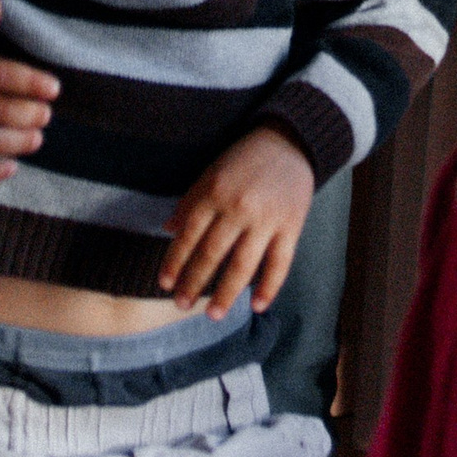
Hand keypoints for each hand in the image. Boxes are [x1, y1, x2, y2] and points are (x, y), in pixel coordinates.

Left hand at [159, 128, 314, 312]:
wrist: (290, 141)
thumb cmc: (245, 159)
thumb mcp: (212, 172)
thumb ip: (191, 201)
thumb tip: (167, 229)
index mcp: (216, 191)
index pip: (190, 234)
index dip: (175, 261)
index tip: (165, 284)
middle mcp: (239, 207)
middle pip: (212, 253)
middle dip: (194, 282)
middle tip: (181, 305)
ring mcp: (266, 219)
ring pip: (243, 265)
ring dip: (226, 294)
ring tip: (212, 315)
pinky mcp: (291, 227)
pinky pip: (280, 264)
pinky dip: (269, 287)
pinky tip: (257, 306)